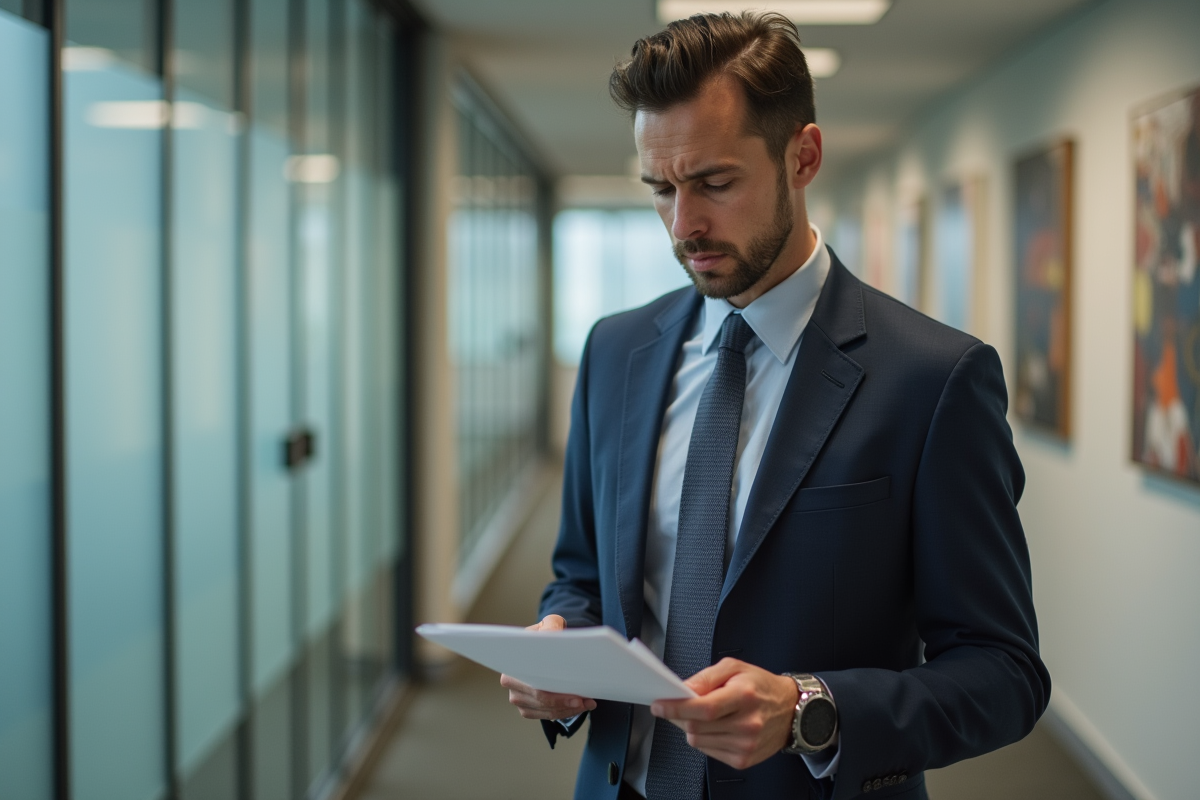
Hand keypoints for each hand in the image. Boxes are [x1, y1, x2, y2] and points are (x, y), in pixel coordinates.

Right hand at [501, 614, 597, 720]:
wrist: (546, 644)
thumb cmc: (548, 633)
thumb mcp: (550, 624)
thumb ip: (552, 626)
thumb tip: (552, 637)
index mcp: (512, 663)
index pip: (534, 686)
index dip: (557, 695)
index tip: (577, 696)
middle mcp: (510, 682)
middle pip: (540, 701)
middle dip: (566, 703)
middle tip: (587, 702)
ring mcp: (517, 697)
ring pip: (545, 711)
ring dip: (568, 710)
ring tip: (587, 703)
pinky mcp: (526, 707)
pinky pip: (546, 715)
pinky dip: (563, 713)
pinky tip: (577, 707)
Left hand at [650, 658, 797, 769]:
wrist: (791, 710)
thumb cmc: (761, 686)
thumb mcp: (734, 668)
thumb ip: (705, 677)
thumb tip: (682, 689)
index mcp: (744, 696)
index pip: (703, 708)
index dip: (676, 708)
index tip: (659, 705)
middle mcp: (747, 724)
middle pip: (696, 727)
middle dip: (680, 716)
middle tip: (678, 706)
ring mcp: (746, 745)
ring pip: (698, 741)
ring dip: (692, 728)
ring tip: (705, 715)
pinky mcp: (743, 760)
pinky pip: (708, 751)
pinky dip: (705, 739)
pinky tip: (717, 727)